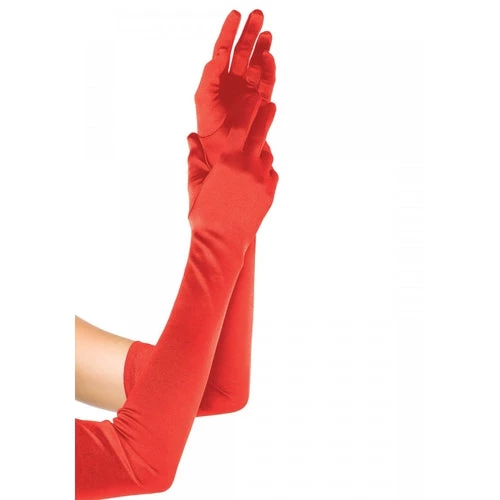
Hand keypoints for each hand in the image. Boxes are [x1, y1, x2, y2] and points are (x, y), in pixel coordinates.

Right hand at [187, 96, 277, 248]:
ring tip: (254, 154)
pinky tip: (256, 176)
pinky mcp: (269, 194)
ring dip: (261, 152)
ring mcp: (262, 180)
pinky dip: (265, 172)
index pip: (242, 126)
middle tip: (271, 105)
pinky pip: (271, 175)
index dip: (249, 109)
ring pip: (267, 157)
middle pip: (261, 134)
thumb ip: (195, 157)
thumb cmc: (204, 213)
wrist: (222, 241)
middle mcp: (248, 166)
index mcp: (228, 160)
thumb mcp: (195, 184)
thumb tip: (191, 137)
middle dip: (266, 117)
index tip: (255, 97)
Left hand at [195, 9, 275, 167]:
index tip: (235, 14)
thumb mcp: (203, 98)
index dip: (229, 31)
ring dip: (261, 47)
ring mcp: (248, 90)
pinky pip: (266, 81)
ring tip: (266, 32)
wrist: (223, 148)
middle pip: (243, 51)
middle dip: (249, 33)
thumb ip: (210, 74)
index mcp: (218, 78)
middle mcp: (234, 81)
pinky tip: (267, 56)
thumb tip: (219, 54)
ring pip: (256, 63)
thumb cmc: (209, 125)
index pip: (223, 49)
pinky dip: (268, 68)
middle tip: (257, 14)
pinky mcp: (260, 101)